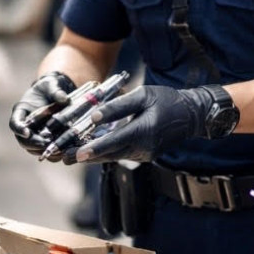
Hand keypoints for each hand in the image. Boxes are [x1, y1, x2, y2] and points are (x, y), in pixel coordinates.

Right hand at [8, 71, 76, 157]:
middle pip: (22, 140)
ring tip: (55, 148)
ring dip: (42, 150)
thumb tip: (64, 99)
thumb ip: (56, 91)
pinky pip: (43, 150)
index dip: (19, 128)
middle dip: (33, 143)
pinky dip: (51, 153)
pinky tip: (62, 151)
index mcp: (20, 112)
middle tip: (46, 143)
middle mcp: (24, 126)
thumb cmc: (49, 88)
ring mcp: (33, 135)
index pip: (14, 123)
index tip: (26, 132)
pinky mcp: (43, 140)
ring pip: (32, 149)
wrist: (54, 94)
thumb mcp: (51, 85)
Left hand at [76, 85, 213, 163]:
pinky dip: (105, 153)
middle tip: (63, 158)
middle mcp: (144, 147)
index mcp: (144, 130)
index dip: (94, 148)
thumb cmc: (166, 100)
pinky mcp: (145, 156)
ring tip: (70, 156)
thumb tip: (94, 117)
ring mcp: (145, 154)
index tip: (77, 154)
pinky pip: (121, 155)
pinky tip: (90, 152)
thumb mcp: (143, 95)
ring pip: (114, 156)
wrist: (190, 115)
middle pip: (110, 154)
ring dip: (93, 156)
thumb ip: (118, 106)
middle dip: (86, 156)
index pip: (114, 141)